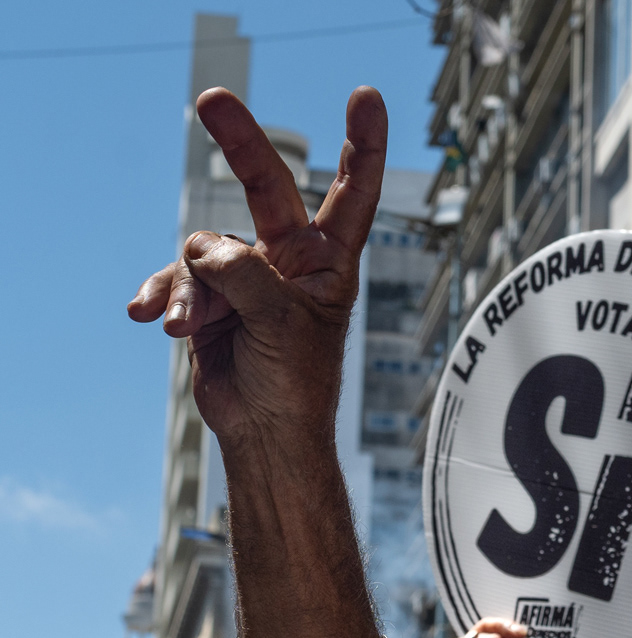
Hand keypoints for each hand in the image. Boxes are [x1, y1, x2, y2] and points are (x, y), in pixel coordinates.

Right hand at [128, 87, 385, 450]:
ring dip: (192, 289)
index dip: (360, 145)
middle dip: (239, 143)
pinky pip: (177, 277)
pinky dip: (165, 296)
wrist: (265, 430)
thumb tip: (202, 249)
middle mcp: (289, 257)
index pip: (352, 192)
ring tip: (190, 329)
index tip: (365, 98)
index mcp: (328, 260)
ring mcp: (247, 274)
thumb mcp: (281, 323)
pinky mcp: (210, 296)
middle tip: (211, 100)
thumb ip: (245, 275)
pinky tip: (151, 317)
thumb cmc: (295, 382)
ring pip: (205, 249)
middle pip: (264, 185)